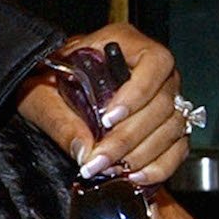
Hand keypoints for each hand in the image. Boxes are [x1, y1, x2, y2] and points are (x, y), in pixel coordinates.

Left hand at [17, 22, 188, 186]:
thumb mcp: (40, 92)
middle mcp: (154, 68)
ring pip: (172, 128)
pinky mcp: (167, 125)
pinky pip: (178, 148)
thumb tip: (84, 150)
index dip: (137, 93)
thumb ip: (59, 117)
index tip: (108, 119)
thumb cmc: (45, 79)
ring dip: (141, 155)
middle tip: (99, 159)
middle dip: (129, 137)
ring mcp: (166, 96)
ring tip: (110, 169)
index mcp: (124, 42)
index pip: (154, 63)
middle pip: (163, 103)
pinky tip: (134, 176)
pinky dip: (159, 166)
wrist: (48, 87)